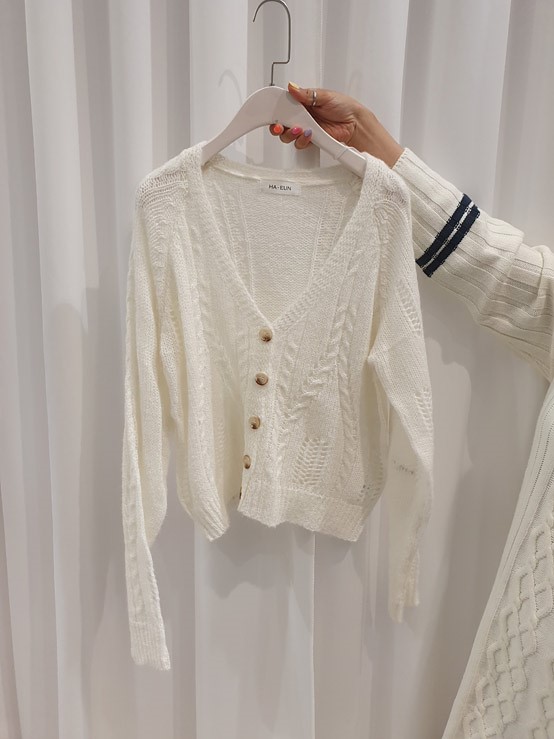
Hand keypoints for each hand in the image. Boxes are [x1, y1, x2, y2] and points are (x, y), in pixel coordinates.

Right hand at [269, 82, 403, 168]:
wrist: (355, 123)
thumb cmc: (344, 106)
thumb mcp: (324, 95)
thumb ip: (306, 94)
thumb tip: (292, 87)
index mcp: (303, 103)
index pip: (284, 106)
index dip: (276, 110)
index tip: (272, 112)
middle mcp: (302, 116)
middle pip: (282, 123)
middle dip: (278, 126)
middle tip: (279, 126)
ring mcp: (305, 129)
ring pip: (288, 135)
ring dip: (290, 133)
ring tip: (298, 129)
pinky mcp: (311, 140)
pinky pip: (300, 143)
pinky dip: (301, 140)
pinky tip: (308, 135)